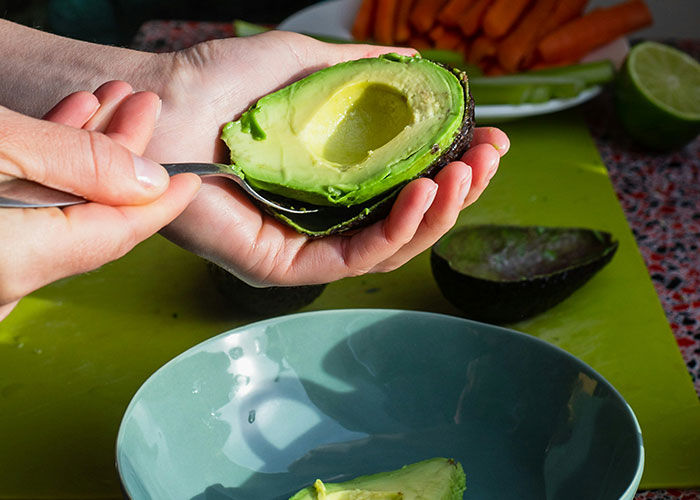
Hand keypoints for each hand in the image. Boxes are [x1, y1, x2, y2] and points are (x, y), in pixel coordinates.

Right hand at [0, 81, 200, 319]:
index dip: (163, 201)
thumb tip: (148, 180)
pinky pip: (28, 207)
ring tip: (110, 103)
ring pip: (62, 206)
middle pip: (96, 216)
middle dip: (125, 158)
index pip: (122, 233)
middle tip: (144, 108)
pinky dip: (48, 167)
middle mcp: (10, 274)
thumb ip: (76, 164)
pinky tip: (63, 127)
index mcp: (22, 258)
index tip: (195, 176)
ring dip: (87, 152)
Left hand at [146, 31, 508, 285]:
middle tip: (489, 158)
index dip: (451, 167)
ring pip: (389, 246)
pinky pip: (352, 258)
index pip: (405, 186)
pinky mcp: (283, 267)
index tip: (488, 140)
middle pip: (406, 221)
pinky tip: (424, 192)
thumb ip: (362, 72)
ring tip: (466, 174)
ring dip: (438, 213)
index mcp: (331, 181)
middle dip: (458, 192)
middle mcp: (322, 218)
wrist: (162, 102)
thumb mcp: (305, 66)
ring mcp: (304, 246)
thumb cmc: (221, 83)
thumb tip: (417, 63)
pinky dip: (396, 230)